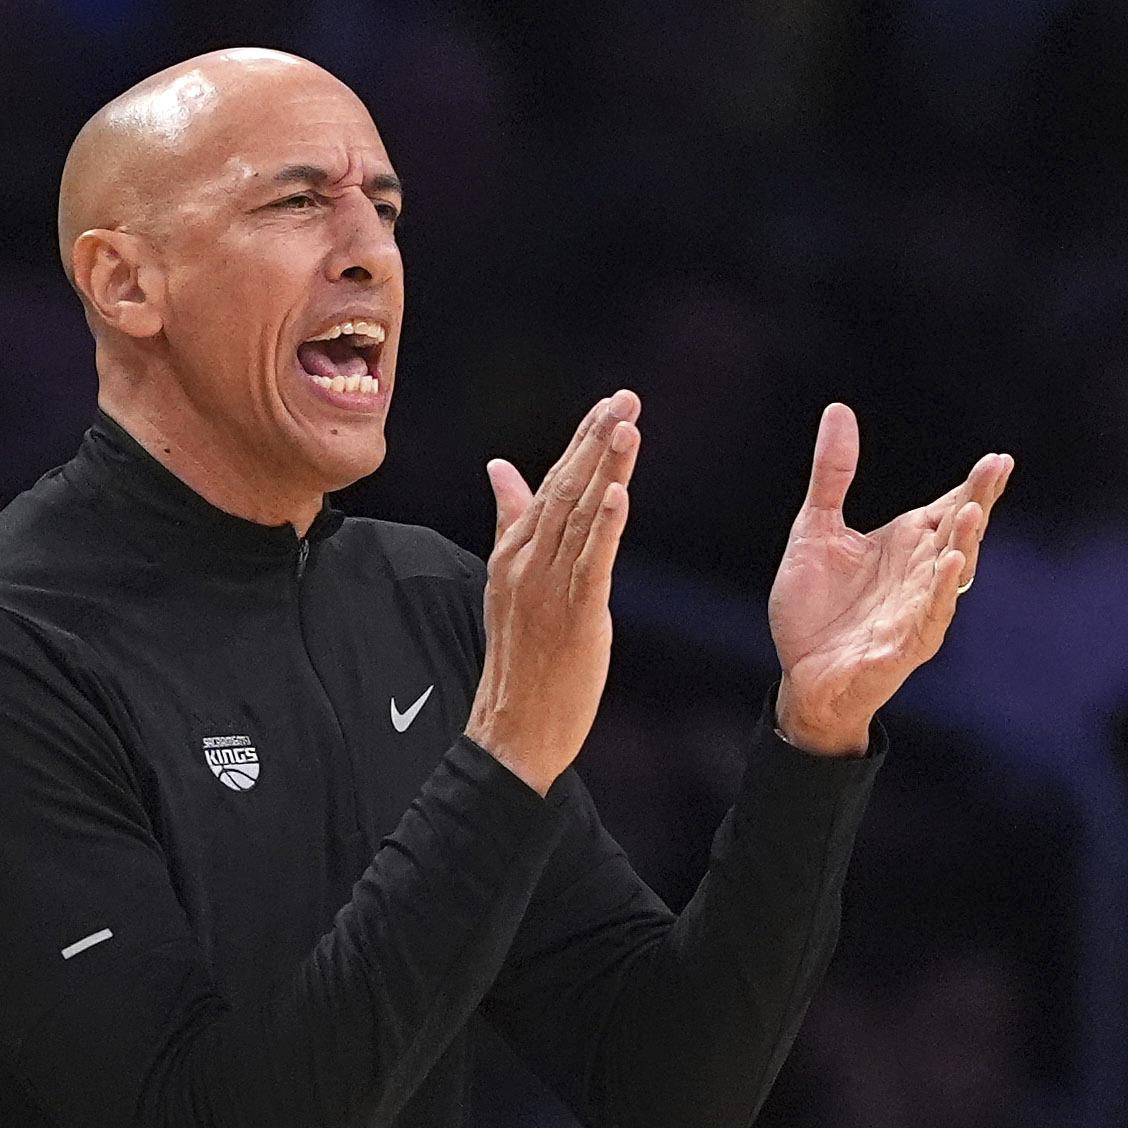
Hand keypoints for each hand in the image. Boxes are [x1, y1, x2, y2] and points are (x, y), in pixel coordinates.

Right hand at [466, 390, 641, 793]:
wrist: (512, 729)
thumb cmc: (521, 659)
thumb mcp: (511, 581)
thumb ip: (511, 521)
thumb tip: (500, 468)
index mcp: (514, 551)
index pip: (551, 483)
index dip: (581, 441)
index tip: (608, 404)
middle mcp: (528, 562)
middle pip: (566, 488)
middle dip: (597, 439)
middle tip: (626, 398)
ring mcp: (548, 587)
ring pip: (581, 516)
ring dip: (605, 467)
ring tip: (627, 425)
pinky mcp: (575, 615)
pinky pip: (592, 562)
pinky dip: (606, 525)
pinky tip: (620, 492)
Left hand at [770, 403, 1011, 753]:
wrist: (800, 674)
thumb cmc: (815, 606)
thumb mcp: (815, 529)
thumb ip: (832, 476)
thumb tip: (839, 410)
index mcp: (906, 544)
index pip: (949, 508)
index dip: (975, 485)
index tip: (998, 459)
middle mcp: (919, 574)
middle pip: (958, 533)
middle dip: (978, 502)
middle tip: (996, 470)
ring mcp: (916, 610)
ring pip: (951, 574)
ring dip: (964, 544)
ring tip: (973, 513)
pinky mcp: (902, 645)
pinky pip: (928, 617)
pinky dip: (939, 592)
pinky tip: (950, 567)